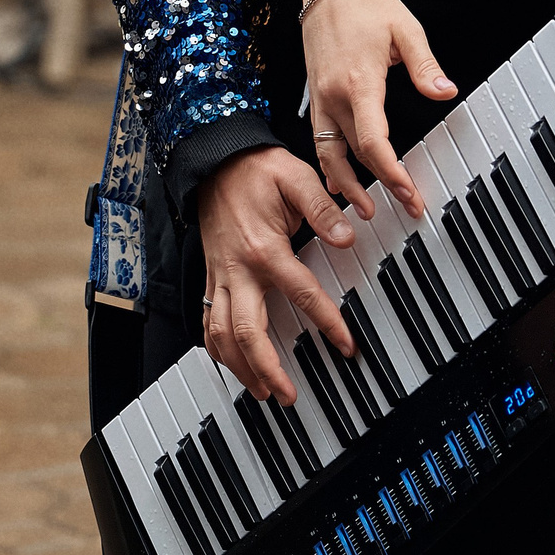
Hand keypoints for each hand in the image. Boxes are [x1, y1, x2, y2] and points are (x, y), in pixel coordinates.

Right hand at [198, 147, 356, 402]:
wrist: (214, 160)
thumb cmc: (257, 169)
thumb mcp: (295, 176)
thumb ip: (323, 208)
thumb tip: (347, 237)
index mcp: (264, 248)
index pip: (301, 294)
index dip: (326, 321)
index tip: (345, 344)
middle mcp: (238, 269)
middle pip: (247, 332)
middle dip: (267, 369)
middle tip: (288, 394)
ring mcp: (220, 276)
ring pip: (220, 335)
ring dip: (239, 368)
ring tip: (262, 390)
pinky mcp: (211, 277)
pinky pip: (207, 321)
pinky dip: (216, 348)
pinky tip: (231, 363)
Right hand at [300, 0, 448, 219]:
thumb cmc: (367, 4)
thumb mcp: (406, 31)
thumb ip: (425, 68)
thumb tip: (445, 93)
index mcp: (359, 81)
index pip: (374, 142)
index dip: (391, 172)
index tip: (408, 191)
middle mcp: (334, 94)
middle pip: (353, 155)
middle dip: (378, 187)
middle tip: (404, 207)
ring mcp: (320, 96)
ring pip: (327, 153)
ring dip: (346, 185)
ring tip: (364, 209)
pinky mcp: (315, 94)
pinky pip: (318, 138)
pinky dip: (327, 163)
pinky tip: (336, 180)